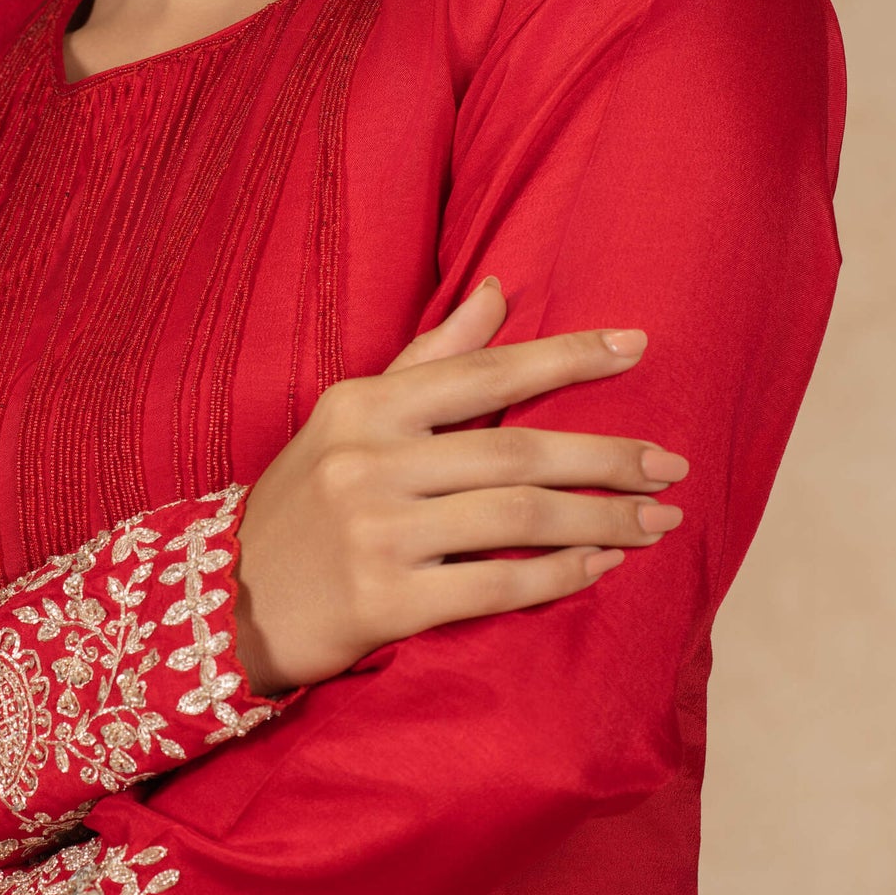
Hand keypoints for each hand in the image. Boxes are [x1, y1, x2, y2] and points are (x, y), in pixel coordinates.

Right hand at [234, 278, 688, 694]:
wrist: (223, 604)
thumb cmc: (303, 505)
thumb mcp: (346, 419)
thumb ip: (428, 360)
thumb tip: (498, 290)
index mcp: (364, 406)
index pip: (484, 371)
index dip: (568, 358)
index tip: (639, 349)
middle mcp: (369, 462)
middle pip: (517, 451)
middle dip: (608, 457)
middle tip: (671, 465)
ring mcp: (375, 533)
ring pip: (517, 519)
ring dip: (601, 520)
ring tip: (657, 521)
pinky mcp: (384, 602)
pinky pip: (496, 585)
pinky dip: (558, 576)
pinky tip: (601, 568)